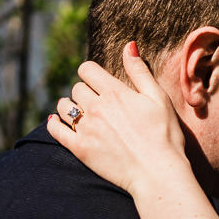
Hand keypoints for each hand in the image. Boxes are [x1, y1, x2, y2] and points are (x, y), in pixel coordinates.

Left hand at [47, 43, 188, 196]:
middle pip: (77, 88)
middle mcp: (96, 107)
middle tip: (96, 101)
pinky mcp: (80, 149)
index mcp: (115, 92)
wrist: (158, 173)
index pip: (87, 69)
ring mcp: (86, 129)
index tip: (98, 80)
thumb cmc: (164, 135)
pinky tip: (57, 121)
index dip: (91, 72)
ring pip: (64, 106)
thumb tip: (129, 45)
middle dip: (85, 91)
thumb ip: (140, 71)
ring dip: (70, 106)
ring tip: (80, 112)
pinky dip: (54, 123)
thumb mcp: (158, 98)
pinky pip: (56, 131)